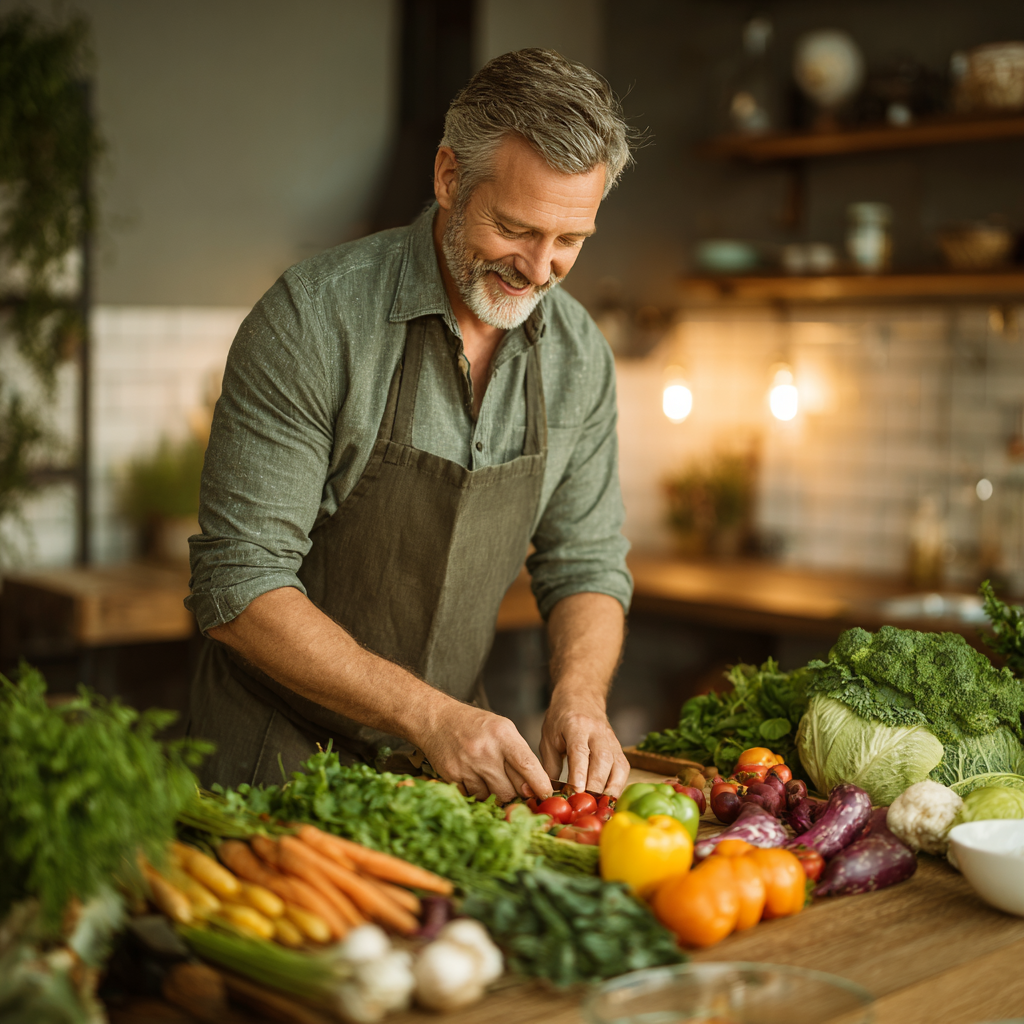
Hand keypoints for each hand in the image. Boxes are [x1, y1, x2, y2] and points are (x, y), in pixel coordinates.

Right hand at [416, 701, 552, 803]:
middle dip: (515, 793)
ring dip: (495, 793)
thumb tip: (532, 789)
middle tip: (512, 786)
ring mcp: (467, 765)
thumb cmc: (475, 725)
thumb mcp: (503, 730)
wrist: (438, 720)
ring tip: (489, 776)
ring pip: (492, 797)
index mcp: (502, 735)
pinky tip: (474, 776)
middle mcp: (485, 751)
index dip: (540, 785)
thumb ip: (519, 755)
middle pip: (510, 790)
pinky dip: (477, 792)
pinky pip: (473, 797)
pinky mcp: (453, 776)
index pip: (527, 765)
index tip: (547, 796)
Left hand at [539, 691, 629, 797]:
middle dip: (595, 786)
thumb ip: (550, 765)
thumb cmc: (561, 718)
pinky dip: (617, 786)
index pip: (580, 751)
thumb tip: (551, 793)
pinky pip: (623, 770)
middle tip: (585, 805)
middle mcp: (598, 732)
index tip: (576, 792)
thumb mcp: (548, 737)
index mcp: (576, 726)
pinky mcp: (619, 749)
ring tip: (599, 807)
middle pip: (602, 761)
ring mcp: (612, 740)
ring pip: (617, 767)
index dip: (580, 773)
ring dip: (609, 789)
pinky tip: (609, 799)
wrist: (582, 696)